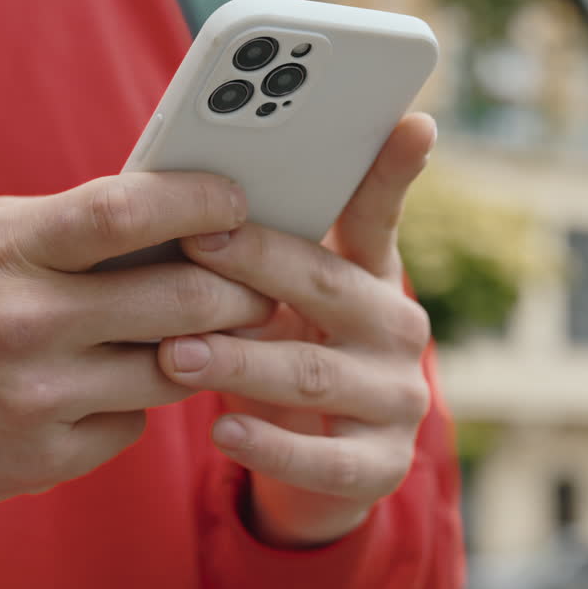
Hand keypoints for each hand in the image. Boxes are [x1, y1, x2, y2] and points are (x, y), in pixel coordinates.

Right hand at [0, 172, 272, 549]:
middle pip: (184, 299)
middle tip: (262, 285)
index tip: (237, 199)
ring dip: (209, 349)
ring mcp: (39, 398)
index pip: (127, 211)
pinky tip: (119, 384)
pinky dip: (141, 399)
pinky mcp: (47, 458)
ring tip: (213, 330)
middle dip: (243, 291)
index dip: (198, 200)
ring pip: (178, 368)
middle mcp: (26, 323)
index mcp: (12, 250)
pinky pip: (137, 421)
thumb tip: (184, 209)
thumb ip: (76, 226)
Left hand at [159, 113, 436, 546]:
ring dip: (242, 361)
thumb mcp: (286, 297)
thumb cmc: (289, 353)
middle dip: (259, 267)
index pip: (379, 213)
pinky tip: (221, 430)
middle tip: (194, 248)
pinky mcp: (382, 466)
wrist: (318, 463)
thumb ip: (263, 248)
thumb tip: (204, 190)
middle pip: (329, 287)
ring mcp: (397, 398)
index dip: (390, 169)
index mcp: (373, 275)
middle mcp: (398, 329)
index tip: (411, 122)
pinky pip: (326, 460)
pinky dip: (271, 445)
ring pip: (315, 374)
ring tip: (175, 354)